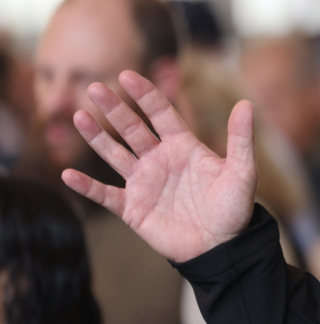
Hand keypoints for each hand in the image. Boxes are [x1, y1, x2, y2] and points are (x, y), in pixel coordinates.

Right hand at [61, 71, 258, 261]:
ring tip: (78, 117)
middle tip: (94, 87)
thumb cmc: (234, 209)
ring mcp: (144, 183)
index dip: (144, 95)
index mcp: (183, 147)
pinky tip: (68, 175)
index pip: (160, 114)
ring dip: (96, 137)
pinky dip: (87, 187)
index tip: (126, 75)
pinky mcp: (133, 208)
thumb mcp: (242, 172)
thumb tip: (247, 104)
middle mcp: (159, 160)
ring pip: (114, 155)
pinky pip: (105, 195)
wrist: (222, 247)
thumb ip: (241, 139)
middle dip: (114, 108)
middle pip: (132, 129)